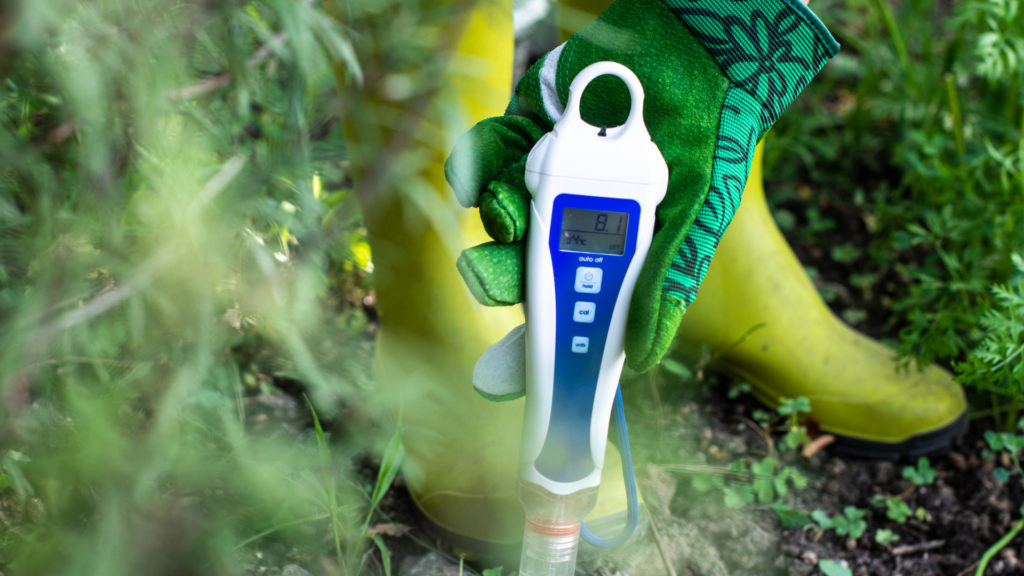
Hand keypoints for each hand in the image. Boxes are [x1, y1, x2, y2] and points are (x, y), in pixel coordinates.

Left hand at [447, 0, 838, 377]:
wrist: (701, 44)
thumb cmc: (713, 131)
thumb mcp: (701, 213)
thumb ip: (669, 278)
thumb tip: (642, 358)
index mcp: (619, 252)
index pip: (571, 311)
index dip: (535, 350)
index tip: (496, 383)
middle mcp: (579, 218)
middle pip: (523, 268)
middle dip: (498, 280)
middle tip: (481, 279)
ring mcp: (551, 174)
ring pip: (500, 215)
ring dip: (494, 222)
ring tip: (503, 215)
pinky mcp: (529, 126)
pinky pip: (489, 153)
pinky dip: (477, 164)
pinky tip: (480, 176)